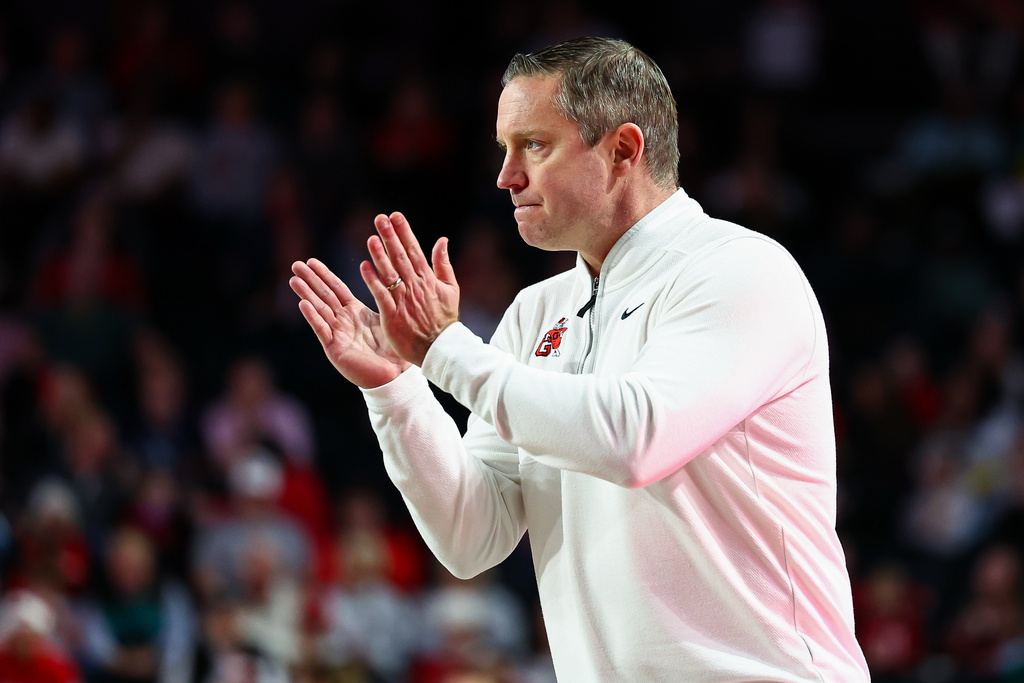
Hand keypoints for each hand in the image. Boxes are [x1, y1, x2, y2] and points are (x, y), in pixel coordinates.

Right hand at [290, 258, 410, 387]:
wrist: (396, 375)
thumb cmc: (394, 349)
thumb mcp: (386, 317)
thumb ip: (380, 297)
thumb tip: (382, 274)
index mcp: (355, 313)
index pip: (336, 289)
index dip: (324, 275)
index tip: (311, 261)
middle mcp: (343, 322)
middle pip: (324, 296)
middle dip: (310, 280)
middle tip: (295, 264)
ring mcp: (337, 335)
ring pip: (319, 310)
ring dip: (306, 294)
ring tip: (293, 280)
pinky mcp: (335, 349)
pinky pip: (323, 330)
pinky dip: (313, 317)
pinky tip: (303, 304)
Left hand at [362, 212, 459, 364]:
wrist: (440, 349)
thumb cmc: (445, 320)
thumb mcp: (451, 289)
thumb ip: (443, 264)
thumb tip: (442, 240)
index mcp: (428, 279)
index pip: (414, 250)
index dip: (404, 232)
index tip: (395, 215)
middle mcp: (415, 287)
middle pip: (400, 257)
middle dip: (390, 236)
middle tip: (380, 218)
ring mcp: (403, 301)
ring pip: (389, 274)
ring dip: (380, 255)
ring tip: (371, 237)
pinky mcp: (393, 315)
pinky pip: (381, 295)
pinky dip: (373, 281)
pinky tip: (364, 266)